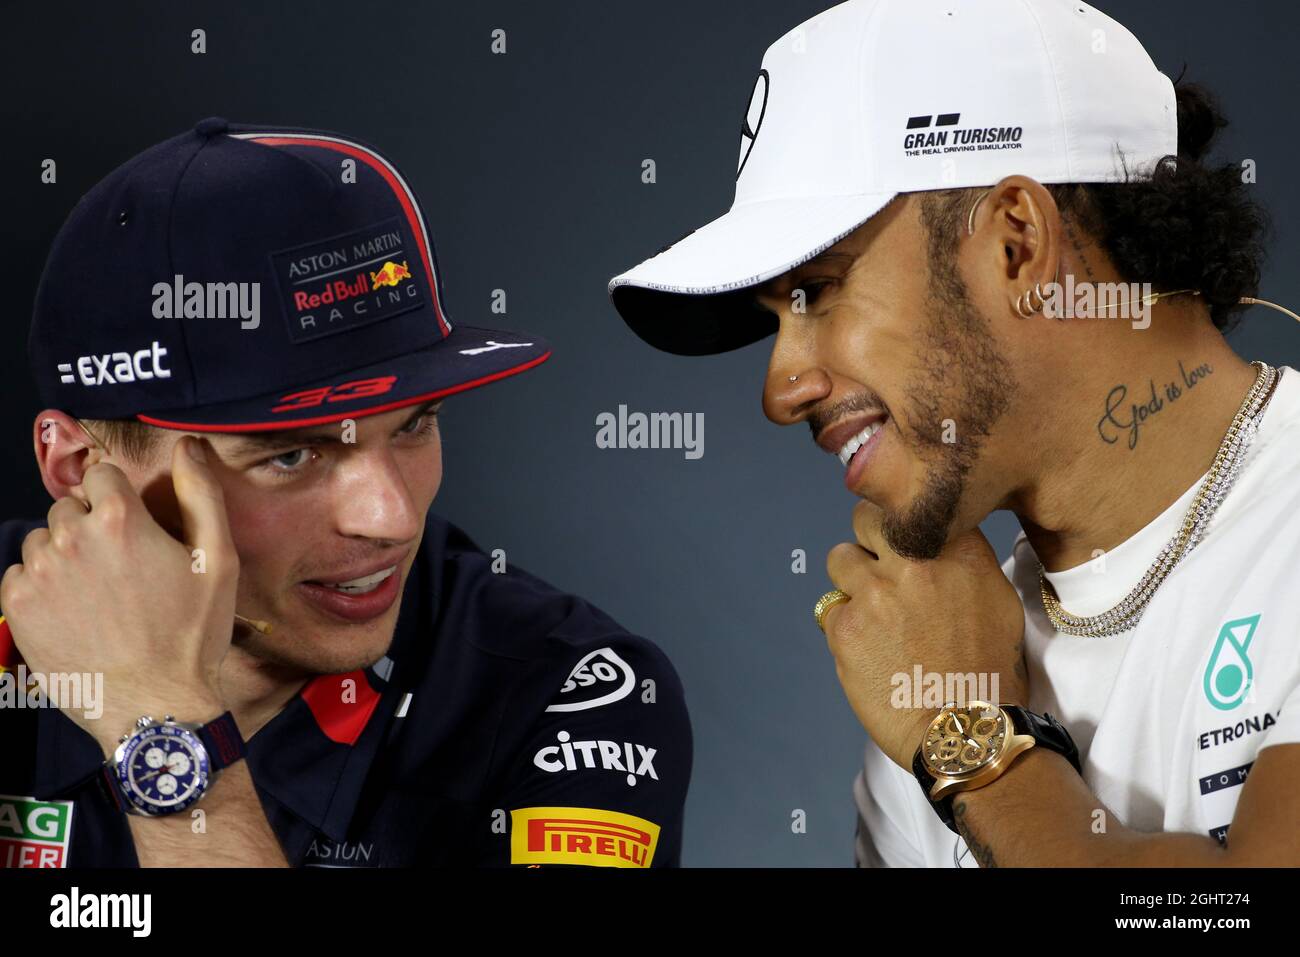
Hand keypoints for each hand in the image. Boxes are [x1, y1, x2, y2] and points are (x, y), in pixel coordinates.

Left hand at [1, 437, 237, 753]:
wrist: (153, 704)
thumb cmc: (191, 634)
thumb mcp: (218, 561)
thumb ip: (202, 494)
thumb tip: (190, 447)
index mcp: (120, 519)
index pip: (101, 475)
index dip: (120, 498)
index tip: (134, 527)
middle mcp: (70, 537)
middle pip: (69, 507)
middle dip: (91, 526)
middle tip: (122, 567)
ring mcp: (38, 572)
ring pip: (43, 540)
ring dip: (65, 555)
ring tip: (98, 592)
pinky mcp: (17, 606)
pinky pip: (20, 574)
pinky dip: (42, 586)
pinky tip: (75, 611)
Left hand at [821, 500, 1027, 768]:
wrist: (965, 732)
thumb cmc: (988, 672)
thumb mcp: (998, 601)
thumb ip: (963, 561)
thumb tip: (935, 540)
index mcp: (958, 550)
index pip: (912, 505)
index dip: (903, 521)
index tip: (902, 536)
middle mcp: (914, 561)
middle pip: (866, 517)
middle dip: (869, 539)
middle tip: (880, 568)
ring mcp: (875, 592)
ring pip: (839, 558)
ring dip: (851, 580)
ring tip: (872, 612)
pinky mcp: (845, 627)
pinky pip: (829, 609)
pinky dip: (844, 626)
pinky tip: (868, 649)